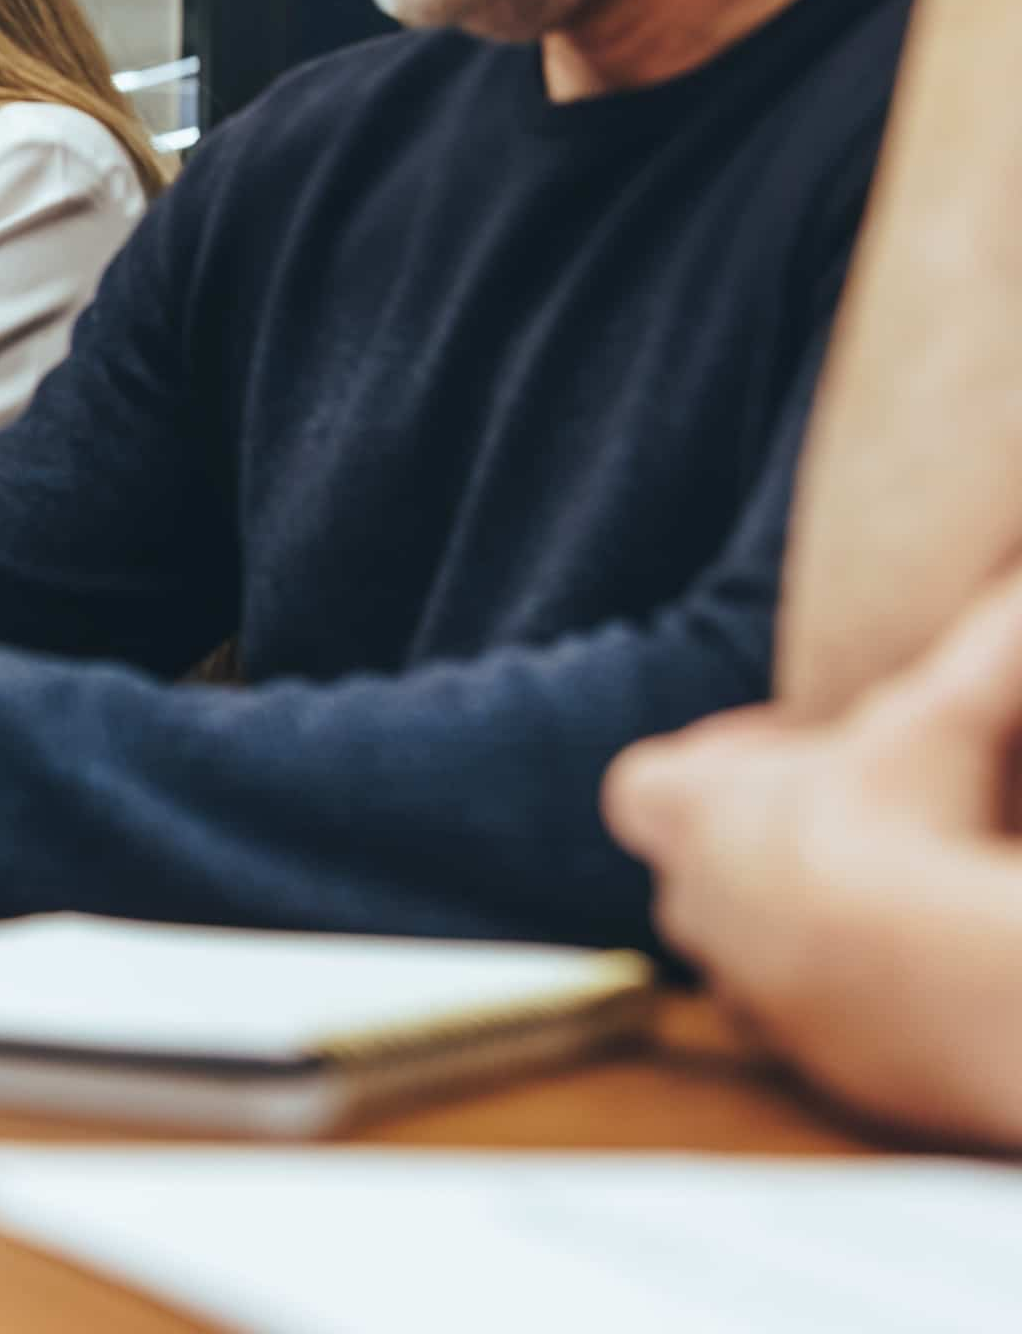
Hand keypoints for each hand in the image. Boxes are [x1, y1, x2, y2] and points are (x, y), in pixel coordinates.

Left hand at [604, 569, 1021, 1131]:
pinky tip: (932, 976)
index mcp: (693, 813)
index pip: (647, 787)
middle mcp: (697, 908)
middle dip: (759, 849)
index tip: (795, 754)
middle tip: (853, 828)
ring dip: (810, 929)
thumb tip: (1019, 567)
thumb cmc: (920, 824)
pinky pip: (819, 1027)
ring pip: (757, 957)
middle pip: (695, 874)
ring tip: (900, 905)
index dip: (711, 768)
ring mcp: (750, 994)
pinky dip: (861, 1003)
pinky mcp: (813, 1065)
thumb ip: (988, 638)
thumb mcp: (947, 711)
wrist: (953, 983)